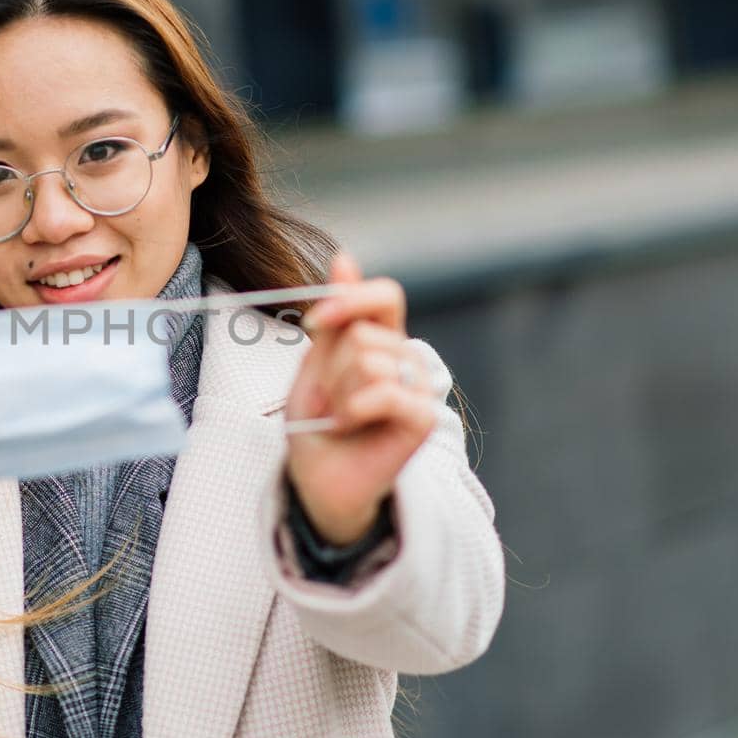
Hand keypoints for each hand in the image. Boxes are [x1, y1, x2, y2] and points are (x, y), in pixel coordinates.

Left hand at [283, 253, 435, 545]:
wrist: (319, 480)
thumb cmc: (317, 423)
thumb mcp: (315, 363)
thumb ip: (334, 318)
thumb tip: (344, 257)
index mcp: (384, 339)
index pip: (385, 294)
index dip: (350, 299)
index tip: (316, 322)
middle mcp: (407, 358)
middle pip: (362, 334)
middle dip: (330, 369)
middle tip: (329, 401)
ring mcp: (418, 388)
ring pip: (369, 362)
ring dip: (337, 394)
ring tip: (339, 416)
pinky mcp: (422, 418)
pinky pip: (385, 393)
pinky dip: (353, 410)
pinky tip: (351, 426)